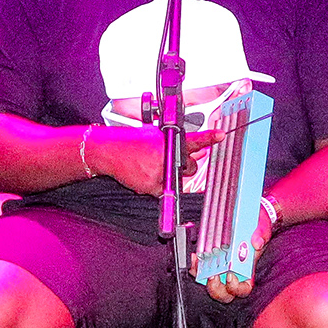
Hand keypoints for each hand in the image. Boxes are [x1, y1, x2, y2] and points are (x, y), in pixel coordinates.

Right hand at [89, 126, 219, 196]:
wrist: (108, 151)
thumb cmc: (129, 142)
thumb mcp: (154, 137)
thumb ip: (174, 144)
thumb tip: (196, 152)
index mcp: (167, 141)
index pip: (193, 140)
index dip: (208, 138)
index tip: (220, 136)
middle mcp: (165, 156)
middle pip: (189, 168)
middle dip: (185, 167)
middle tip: (168, 161)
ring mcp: (159, 173)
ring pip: (177, 182)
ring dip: (170, 177)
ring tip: (151, 166)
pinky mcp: (150, 186)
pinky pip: (163, 191)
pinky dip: (157, 185)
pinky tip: (145, 174)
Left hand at [202, 204, 274, 302]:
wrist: (252, 217)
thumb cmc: (258, 228)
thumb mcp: (263, 228)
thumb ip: (261, 235)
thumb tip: (256, 243)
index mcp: (248, 271)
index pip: (243, 290)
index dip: (236, 288)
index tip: (231, 276)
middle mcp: (234, 272)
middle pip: (224, 293)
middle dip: (215, 288)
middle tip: (212, 276)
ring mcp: (222, 267)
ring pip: (210, 282)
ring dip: (202, 275)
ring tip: (200, 263)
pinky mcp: (213, 259)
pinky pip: (201, 268)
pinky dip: (196, 265)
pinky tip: (195, 256)